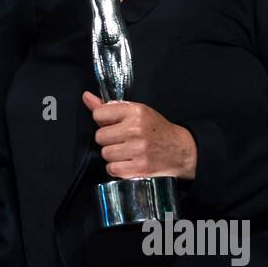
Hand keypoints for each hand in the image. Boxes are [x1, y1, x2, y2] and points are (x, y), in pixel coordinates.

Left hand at [81, 91, 196, 179]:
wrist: (180, 150)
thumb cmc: (155, 130)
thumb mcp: (137, 112)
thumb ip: (109, 107)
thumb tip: (86, 97)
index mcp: (135, 111)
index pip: (99, 114)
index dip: (103, 121)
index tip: (113, 125)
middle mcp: (136, 129)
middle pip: (100, 137)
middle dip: (108, 140)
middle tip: (122, 140)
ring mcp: (138, 150)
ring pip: (105, 154)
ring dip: (113, 156)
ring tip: (127, 152)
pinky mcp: (139, 168)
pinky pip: (112, 169)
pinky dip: (118, 169)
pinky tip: (128, 163)